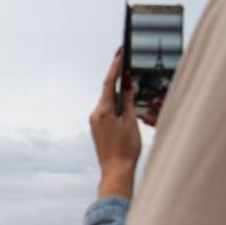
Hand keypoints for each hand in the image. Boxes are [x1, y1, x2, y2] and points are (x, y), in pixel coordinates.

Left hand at [89, 52, 140, 198]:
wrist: (115, 170)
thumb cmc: (126, 148)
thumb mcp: (130, 121)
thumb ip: (129, 101)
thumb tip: (128, 83)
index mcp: (102, 110)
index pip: (109, 83)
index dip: (115, 67)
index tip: (120, 53)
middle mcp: (95, 114)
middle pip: (108, 91)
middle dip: (117, 77)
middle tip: (124, 60)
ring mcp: (95, 122)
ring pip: (108, 101)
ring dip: (118, 92)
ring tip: (129, 80)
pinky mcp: (98, 129)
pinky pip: (107, 111)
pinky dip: (116, 104)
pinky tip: (125, 103)